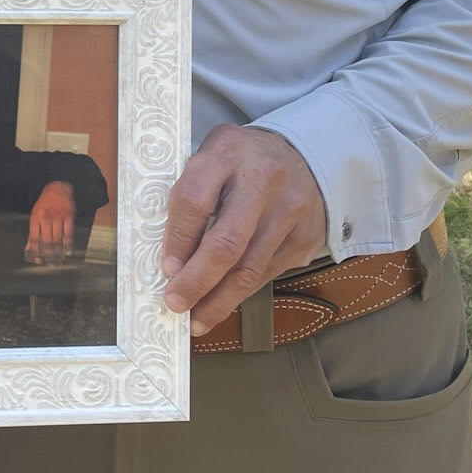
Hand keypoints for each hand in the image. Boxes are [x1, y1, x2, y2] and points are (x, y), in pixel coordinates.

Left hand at [25, 180, 76, 264]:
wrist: (57, 188)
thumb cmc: (44, 204)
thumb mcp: (35, 216)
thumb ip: (33, 233)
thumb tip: (29, 249)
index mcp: (36, 218)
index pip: (34, 238)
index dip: (35, 251)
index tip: (37, 260)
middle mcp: (46, 218)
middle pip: (46, 241)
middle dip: (47, 254)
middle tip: (49, 263)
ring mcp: (58, 217)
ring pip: (57, 239)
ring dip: (57, 252)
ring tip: (58, 261)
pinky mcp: (69, 216)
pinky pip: (69, 233)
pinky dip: (68, 244)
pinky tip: (68, 252)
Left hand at [158, 124, 327, 334]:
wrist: (305, 156)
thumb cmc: (243, 161)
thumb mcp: (212, 157)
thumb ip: (191, 192)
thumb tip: (167, 252)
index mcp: (227, 153)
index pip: (194, 201)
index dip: (176, 240)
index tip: (166, 268)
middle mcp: (262, 181)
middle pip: (226, 243)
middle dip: (197, 281)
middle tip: (176, 303)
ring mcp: (289, 210)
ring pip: (250, 268)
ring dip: (219, 300)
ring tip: (197, 319)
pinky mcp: (306, 237)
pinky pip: (267, 273)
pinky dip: (241, 293)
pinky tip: (223, 302)